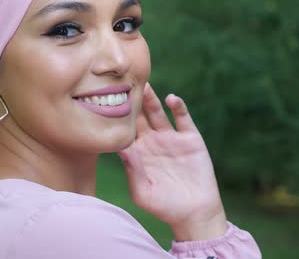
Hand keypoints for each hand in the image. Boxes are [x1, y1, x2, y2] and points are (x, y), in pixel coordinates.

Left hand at [117, 82, 227, 240]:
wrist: (194, 214)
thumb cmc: (164, 207)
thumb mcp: (142, 192)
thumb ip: (132, 172)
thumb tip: (123, 151)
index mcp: (136, 153)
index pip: (122, 131)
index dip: (114, 118)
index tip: (104, 103)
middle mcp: (151, 142)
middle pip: (137, 117)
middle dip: (129, 101)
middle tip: (120, 84)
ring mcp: (170, 138)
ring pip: (157, 113)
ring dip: (150, 99)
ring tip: (144, 85)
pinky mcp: (190, 139)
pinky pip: (183, 118)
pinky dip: (179, 107)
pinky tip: (172, 99)